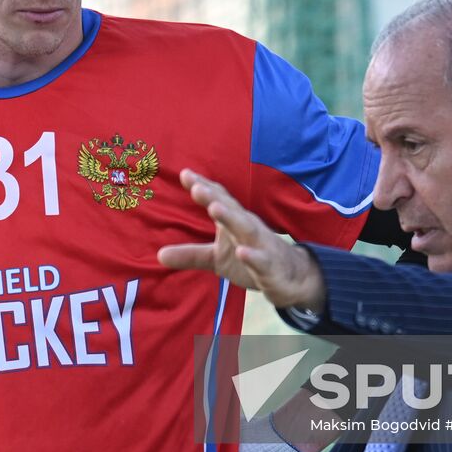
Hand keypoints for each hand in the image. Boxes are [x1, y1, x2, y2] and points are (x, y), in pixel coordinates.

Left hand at [156, 169, 326, 310]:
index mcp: (235, 222)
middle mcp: (248, 228)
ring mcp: (261, 246)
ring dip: (231, 218)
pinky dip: (252, 256)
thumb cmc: (250, 258)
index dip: (203, 187)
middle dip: (214, 197)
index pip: (219, 199)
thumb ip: (190, 254)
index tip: (184, 173)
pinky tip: (241, 252)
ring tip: (215, 208)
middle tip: (196, 186)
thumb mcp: (216, 258)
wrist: (292, 277)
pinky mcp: (271, 267)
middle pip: (231, 209)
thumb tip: (159, 255)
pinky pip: (262, 261)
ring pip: (247, 229)